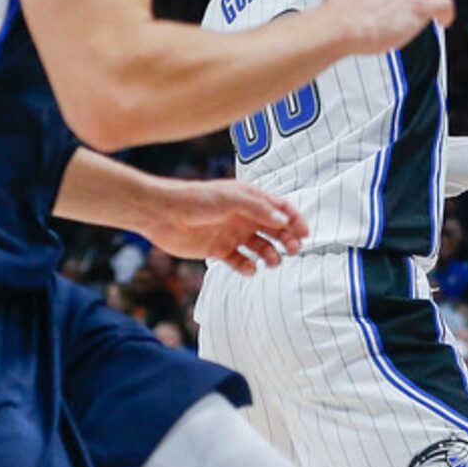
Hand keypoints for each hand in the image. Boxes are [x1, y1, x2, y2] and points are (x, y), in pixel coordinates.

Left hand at [147, 180, 308, 274]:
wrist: (162, 214)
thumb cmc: (195, 199)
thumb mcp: (231, 198)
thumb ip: (258, 208)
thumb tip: (283, 219)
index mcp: (249, 198)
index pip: (280, 208)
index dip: (294, 220)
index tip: (304, 234)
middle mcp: (243, 216)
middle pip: (274, 229)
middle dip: (287, 240)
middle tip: (293, 250)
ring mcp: (232, 233)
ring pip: (260, 247)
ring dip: (271, 255)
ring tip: (272, 261)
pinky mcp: (219, 250)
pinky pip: (240, 262)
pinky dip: (248, 267)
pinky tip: (250, 268)